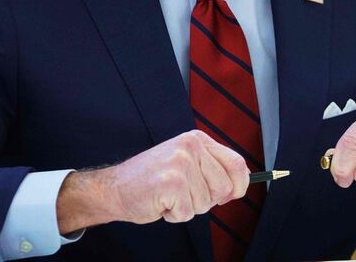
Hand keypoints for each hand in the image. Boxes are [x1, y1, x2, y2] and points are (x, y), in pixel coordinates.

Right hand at [56, 130, 248, 233]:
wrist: (115, 188)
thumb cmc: (152, 180)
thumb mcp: (186, 163)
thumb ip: (211, 169)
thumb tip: (240, 185)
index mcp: (197, 140)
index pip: (236, 163)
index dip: (240, 184)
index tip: (234, 195)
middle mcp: (190, 147)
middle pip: (224, 187)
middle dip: (207, 200)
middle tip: (185, 195)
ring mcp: (180, 164)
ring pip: (206, 203)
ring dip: (188, 208)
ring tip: (170, 196)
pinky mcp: (170, 183)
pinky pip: (188, 213)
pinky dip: (175, 215)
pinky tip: (161, 203)